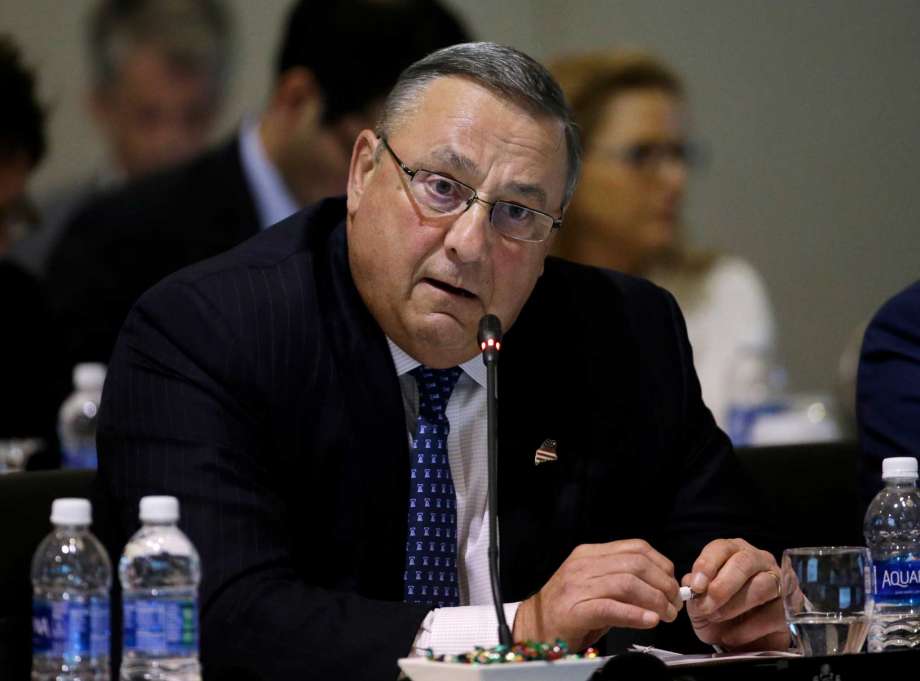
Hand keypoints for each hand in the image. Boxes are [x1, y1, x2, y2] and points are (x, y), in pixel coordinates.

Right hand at [513, 539, 681, 650]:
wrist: (534, 629)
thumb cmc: (569, 611)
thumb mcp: (596, 587)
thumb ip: (624, 583)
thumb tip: (662, 590)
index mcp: (589, 554)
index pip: (635, 548)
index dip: (661, 565)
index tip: (673, 584)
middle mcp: (583, 565)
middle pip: (635, 564)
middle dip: (663, 584)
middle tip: (674, 604)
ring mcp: (577, 586)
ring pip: (627, 583)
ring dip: (654, 600)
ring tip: (666, 616)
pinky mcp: (574, 610)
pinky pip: (611, 607)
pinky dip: (635, 614)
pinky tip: (649, 621)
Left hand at [683, 538, 788, 650]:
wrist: (744, 639)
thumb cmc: (720, 611)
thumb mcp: (700, 601)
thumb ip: (694, 590)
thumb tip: (691, 582)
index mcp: (733, 552)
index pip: (721, 548)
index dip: (707, 565)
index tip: (696, 586)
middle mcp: (758, 560)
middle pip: (744, 562)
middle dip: (722, 585)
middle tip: (706, 606)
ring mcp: (779, 581)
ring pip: (762, 585)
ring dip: (735, 605)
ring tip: (717, 618)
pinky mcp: (791, 607)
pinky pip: (773, 614)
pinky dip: (748, 628)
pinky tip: (732, 636)